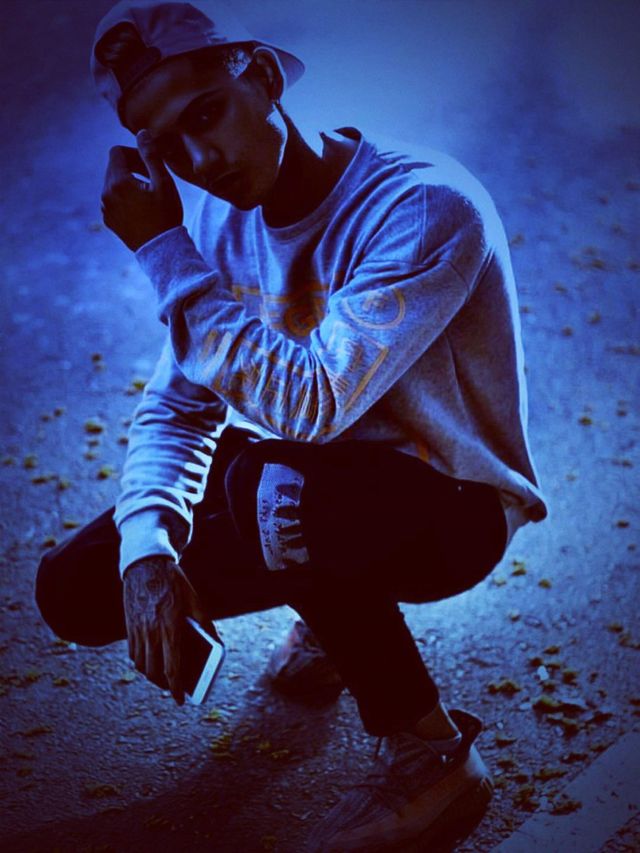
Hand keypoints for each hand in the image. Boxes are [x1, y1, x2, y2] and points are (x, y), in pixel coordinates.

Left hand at [101, 130, 182, 251]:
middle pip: (113, 167)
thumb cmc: (166, 215)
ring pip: (112, 184)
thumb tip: (142, 133)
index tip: (149, 166)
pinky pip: (112, 200)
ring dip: (128, 183)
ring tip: (148, 197)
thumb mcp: (163, 183)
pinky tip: (141, 210)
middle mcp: (105, 194)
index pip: (116, 152)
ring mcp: (105, 209)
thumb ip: (151, 156)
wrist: (162, 250)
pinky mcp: (108, 221)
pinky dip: (124, 199)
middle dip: (131, 168)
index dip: (134, 153)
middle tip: (152, 181)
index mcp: (117, 182)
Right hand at [122, 555, 209, 704]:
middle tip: (173, 688)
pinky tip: (150, 661)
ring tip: (162, 677)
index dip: (176, 687)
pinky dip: (141, 662)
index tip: (181, 699)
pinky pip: (133, 653)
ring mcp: (138, 630)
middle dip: (163, 685)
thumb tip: (217, 645)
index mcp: (171, 627)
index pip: (172, 667)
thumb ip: (205, 626)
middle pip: (153, 671)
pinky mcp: (129, 626)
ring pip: (141, 665)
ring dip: (151, 676)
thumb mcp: (195, 602)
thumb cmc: (175, 584)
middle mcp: (151, 632)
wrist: (146, 565)